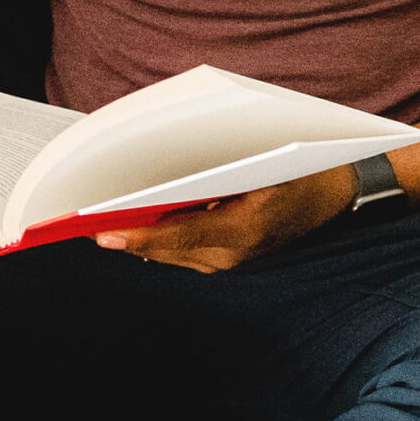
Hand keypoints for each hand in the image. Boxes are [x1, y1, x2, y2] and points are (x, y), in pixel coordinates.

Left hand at [92, 164, 358, 273]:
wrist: (336, 191)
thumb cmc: (300, 168)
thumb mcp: (260, 161)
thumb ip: (213, 172)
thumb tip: (160, 175)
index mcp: (242, 229)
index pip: (176, 236)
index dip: (135, 236)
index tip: (100, 233)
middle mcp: (233, 253)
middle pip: (164, 249)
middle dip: (126, 236)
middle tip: (83, 223)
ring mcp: (230, 259)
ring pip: (169, 253)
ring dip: (139, 238)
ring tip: (99, 219)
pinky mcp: (227, 256)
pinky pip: (183, 251)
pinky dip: (158, 238)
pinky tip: (135, 221)